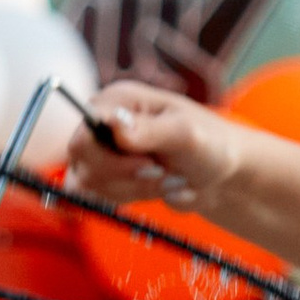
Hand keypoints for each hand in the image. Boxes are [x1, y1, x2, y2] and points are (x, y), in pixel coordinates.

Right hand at [65, 81, 252, 214]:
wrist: (218, 174)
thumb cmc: (208, 144)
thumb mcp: (186, 134)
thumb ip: (149, 130)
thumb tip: (113, 122)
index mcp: (117, 100)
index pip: (83, 134)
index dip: (109, 158)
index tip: (149, 163)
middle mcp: (102, 122)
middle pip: (81, 162)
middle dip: (125, 176)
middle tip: (161, 171)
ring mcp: (100, 151)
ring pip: (88, 186)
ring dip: (132, 190)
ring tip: (166, 178)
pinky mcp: (103, 178)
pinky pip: (97, 199)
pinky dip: (129, 200)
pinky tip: (154, 188)